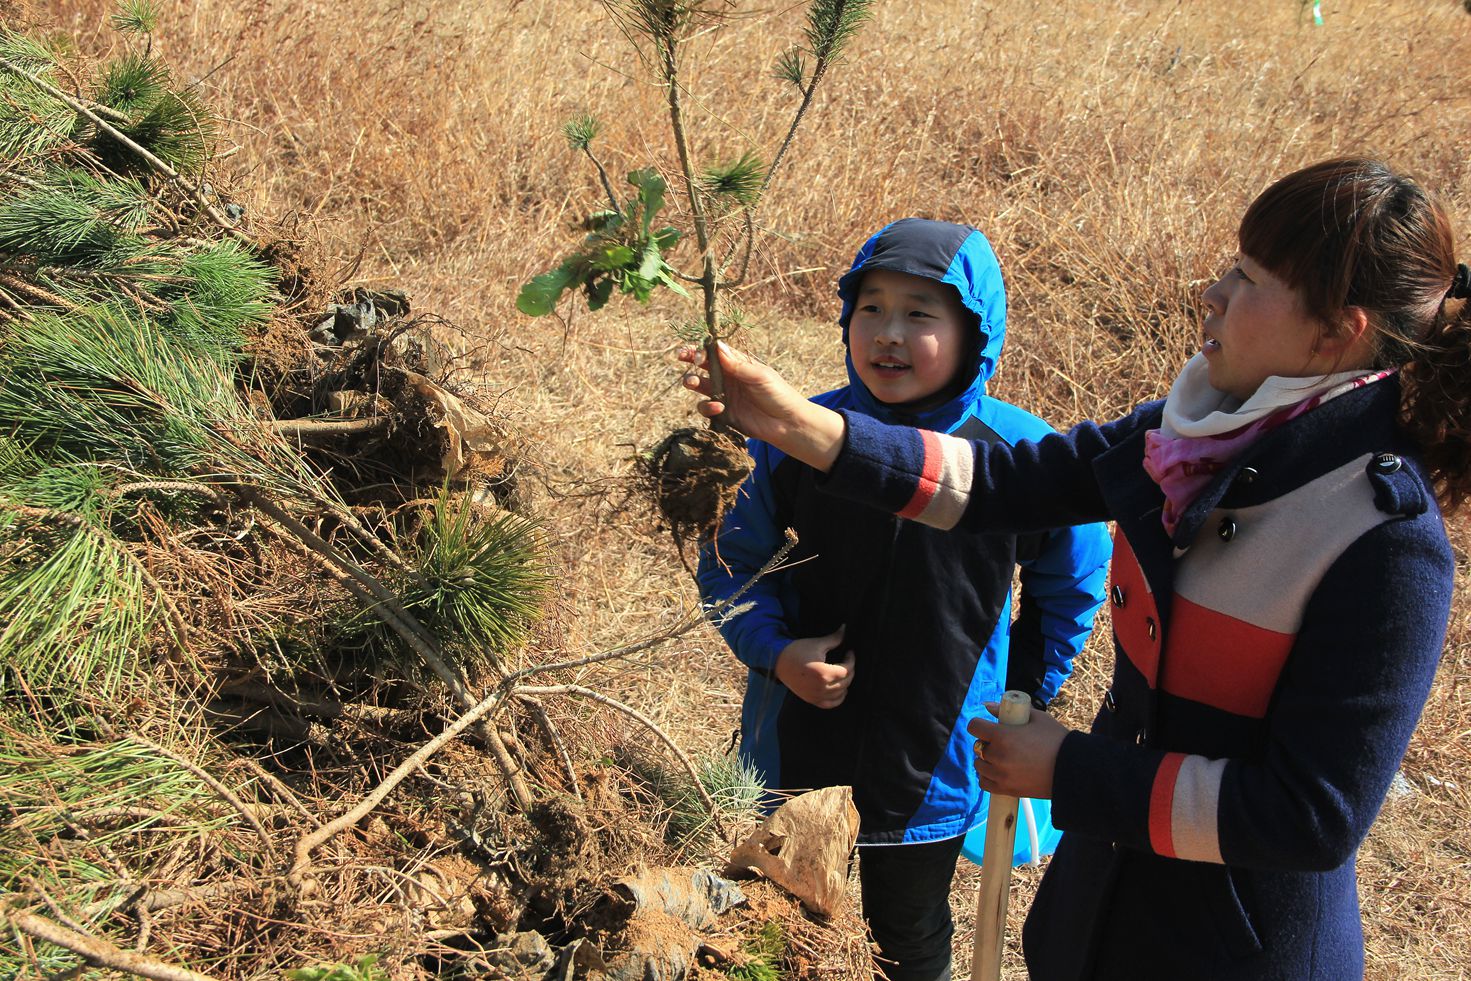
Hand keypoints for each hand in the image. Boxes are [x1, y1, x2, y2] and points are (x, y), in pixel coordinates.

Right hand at [678, 342, 845, 470]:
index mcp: (738, 364)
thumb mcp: (759, 376)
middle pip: (703, 366)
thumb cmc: (778, 394)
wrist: (787, 423)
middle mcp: (728, 377)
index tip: (692, 349)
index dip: (701, 348)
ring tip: (693, 383)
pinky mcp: (723, 414)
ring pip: (700, 386)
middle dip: (690, 361)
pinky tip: (720, 407)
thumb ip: (737, 364)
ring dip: (692, 382)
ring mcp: (724, 395)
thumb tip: (717, 345)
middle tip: (682, 358)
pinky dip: (708, 406)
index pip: (715, 352)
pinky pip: (706, 408)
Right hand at [774, 626, 854, 708]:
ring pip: (840, 693)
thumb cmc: (797, 651)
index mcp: (824, 673)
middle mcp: (821, 687)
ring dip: (846, 683)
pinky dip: (838, 699)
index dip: (851, 660)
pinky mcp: (811, 699)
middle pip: (845, 682)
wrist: (778, 661)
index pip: (847, 670)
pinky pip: (830, 704)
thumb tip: (845, 628)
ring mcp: (816, 695)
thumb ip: (834, 638)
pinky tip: (841, 690)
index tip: (850, 653)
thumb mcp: (817, 644)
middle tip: (848, 661)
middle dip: (850, 671)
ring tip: (844, 673)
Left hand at [966, 702, 1069, 798]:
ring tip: (1002, 758)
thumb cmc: (1056, 740)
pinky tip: (999, 772)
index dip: (979, 725)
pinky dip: (988, 777)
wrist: (1073, 769)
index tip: (986, 727)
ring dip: (986, 760)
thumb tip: (988, 706)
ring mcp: (1001, 775)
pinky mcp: (1007, 789)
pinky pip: (984, 783)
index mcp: (1003, 736)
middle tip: (1002, 742)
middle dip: (987, 743)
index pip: (974, 727)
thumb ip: (1009, 711)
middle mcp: (998, 756)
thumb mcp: (1036, 718)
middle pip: (978, 746)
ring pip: (979, 765)